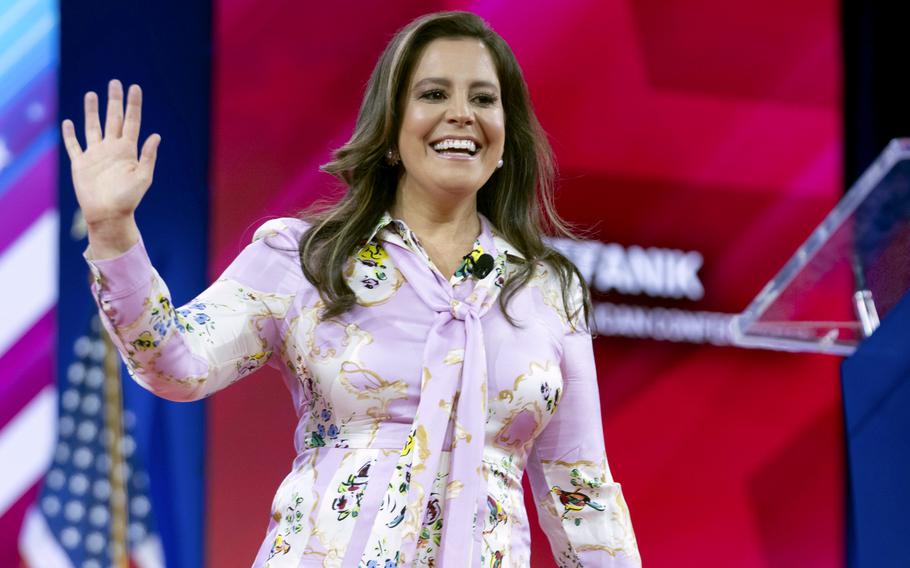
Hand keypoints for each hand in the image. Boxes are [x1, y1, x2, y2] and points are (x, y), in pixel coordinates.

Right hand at [61, 79, 160, 228]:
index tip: (135, 88)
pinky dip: (70, 134)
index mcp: (128, 150)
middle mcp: (112, 149)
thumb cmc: (128, 199)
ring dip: (92, 111)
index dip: (133, 105)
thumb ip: (148, 156)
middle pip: (113, 119)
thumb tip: (156, 135)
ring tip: (92, 94)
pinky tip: (69, 122)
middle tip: (115, 83)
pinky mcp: (81, 164)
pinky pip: (74, 146)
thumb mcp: (143, 177)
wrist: (108, 215)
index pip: (132, 122)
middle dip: (114, 101)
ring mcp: (96, 155)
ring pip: (93, 127)